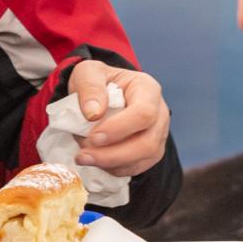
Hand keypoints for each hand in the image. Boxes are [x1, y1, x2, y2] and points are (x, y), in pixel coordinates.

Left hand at [67, 60, 170, 177]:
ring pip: (143, 159)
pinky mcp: (149, 152)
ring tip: (83, 158)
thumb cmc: (97, 81)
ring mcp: (157, 135)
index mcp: (147, 89)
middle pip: (147, 143)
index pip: (144, 113)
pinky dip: (113, 169)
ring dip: (111, 164)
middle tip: (82, 156)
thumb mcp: (88, 72)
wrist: (100, 93)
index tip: (93, 136)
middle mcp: (159, 113)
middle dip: (112, 154)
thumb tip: (93, 114)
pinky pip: (136, 168)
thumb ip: (90, 87)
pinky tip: (95, 161)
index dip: (119, 129)